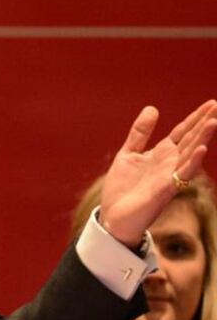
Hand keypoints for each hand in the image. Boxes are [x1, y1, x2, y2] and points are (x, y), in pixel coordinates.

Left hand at [100, 100, 216, 246]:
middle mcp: (170, 163)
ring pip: (190, 154)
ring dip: (202, 138)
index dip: (194, 118)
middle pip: (190, 139)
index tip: (211, 103)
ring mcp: (169, 176)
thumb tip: (153, 109)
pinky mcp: (165, 189)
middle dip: (203, 123)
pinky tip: (201, 149)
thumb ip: (140, 133)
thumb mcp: (128, 154)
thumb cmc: (123, 188)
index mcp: (161, 154)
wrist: (113, 216)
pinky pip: (182, 174)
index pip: (182, 132)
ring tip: (214, 121)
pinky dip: (192, 161)